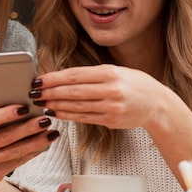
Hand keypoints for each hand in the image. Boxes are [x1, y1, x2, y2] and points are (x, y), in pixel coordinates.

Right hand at [0, 105, 59, 191]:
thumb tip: (24, 109)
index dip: (5, 114)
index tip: (25, 107)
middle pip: (5, 137)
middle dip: (28, 128)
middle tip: (45, 120)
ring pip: (15, 151)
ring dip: (35, 142)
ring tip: (51, 133)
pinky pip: (17, 162)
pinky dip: (32, 153)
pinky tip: (44, 145)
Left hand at [30, 64, 159, 128]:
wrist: (157, 104)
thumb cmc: (135, 84)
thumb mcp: (116, 71)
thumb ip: (92, 74)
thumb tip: (63, 77)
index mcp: (110, 73)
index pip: (75, 75)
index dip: (54, 78)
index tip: (39, 80)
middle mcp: (110, 89)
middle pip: (73, 91)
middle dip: (50, 92)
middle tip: (34, 93)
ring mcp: (111, 107)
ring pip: (76, 106)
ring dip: (55, 105)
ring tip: (42, 103)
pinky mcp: (110, 121)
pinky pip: (84, 118)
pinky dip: (67, 115)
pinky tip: (56, 113)